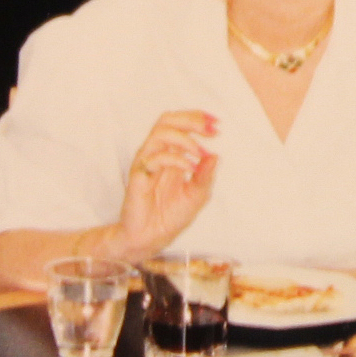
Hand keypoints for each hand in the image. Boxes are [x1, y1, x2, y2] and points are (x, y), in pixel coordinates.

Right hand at [110, 110, 219, 259]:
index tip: (217, 123)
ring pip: (159, 133)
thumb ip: (206, 176)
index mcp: (171, 155)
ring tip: (200, 152)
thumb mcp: (197, 196)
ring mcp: (146, 163)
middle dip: (190, 119)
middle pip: (166, 120)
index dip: (197, 118)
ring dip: (184, 139)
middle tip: (210, 129)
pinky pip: (154, 158)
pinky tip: (190, 169)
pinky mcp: (138, 176)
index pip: (179, 124)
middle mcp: (157, 154)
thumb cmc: (170, 217)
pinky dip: (176, 159)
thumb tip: (215, 156)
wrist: (151, 239)